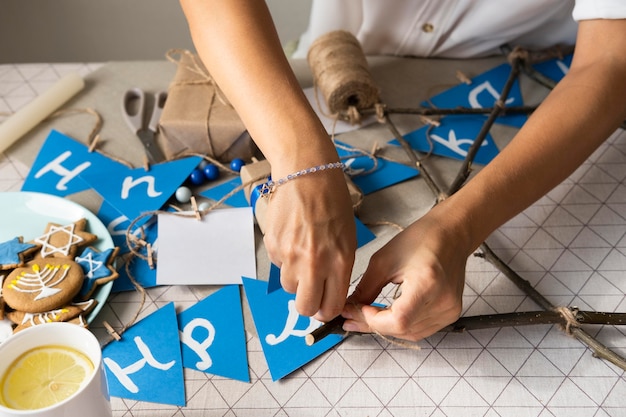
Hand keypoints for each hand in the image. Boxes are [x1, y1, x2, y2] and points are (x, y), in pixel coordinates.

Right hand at [263, 166, 356, 321]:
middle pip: (304, 308)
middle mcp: (313, 263)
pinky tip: (293, 238)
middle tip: (311, 292)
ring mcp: (289, 256)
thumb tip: (328, 295)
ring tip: (303, 254)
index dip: (327, 310)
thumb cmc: (332, 203)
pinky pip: (277, 266)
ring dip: (296, 278)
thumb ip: (339, 270)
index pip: (330, 307)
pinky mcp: (272, 246)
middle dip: (308, 305)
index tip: (326, 305)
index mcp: (338, 262)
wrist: (306, 174)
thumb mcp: (348, 239)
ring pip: (288, 287)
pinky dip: (284, 259)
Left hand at [342, 203, 469, 340]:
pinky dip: (402, 326)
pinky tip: (387, 316)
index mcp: (427, 284)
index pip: (399, 320)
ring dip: (386, 328)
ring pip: (411, 334)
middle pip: (403, 329)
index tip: (356, 310)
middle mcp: (443, 302)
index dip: (374, 321)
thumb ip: (366, 289)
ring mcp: (449, 310)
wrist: (450, 235)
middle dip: (374, 325)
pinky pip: (422, 329)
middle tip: (352, 316)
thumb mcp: (384, 261)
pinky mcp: (451, 313)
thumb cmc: (420, 241)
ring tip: (366, 316)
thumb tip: (350, 309)